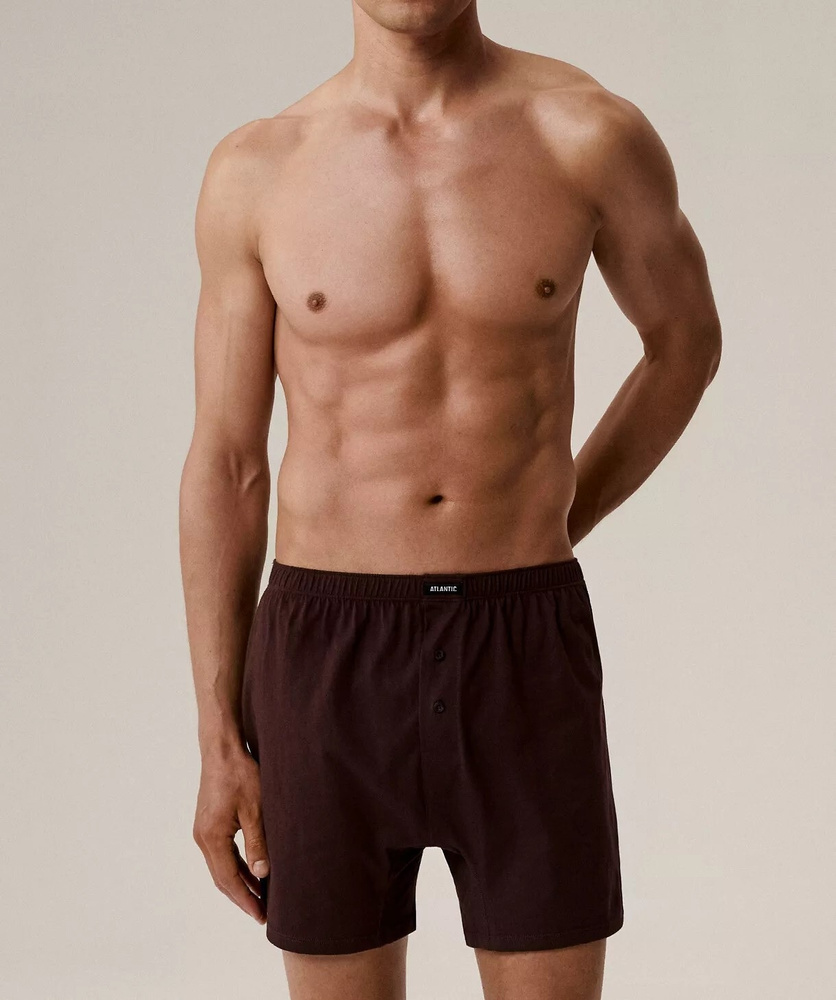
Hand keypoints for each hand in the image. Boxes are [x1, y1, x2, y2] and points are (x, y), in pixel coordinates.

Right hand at [193, 747, 268, 923]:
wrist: (222, 750)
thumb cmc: (241, 775)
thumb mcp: (255, 809)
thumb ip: (257, 843)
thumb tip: (262, 875)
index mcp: (212, 837)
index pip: (229, 879)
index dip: (246, 899)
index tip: (261, 915)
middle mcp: (202, 838)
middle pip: (221, 878)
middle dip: (242, 897)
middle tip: (262, 913)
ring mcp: (203, 831)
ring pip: (220, 867)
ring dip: (238, 882)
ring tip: (260, 896)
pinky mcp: (207, 823)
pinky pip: (221, 853)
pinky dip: (235, 866)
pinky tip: (251, 871)